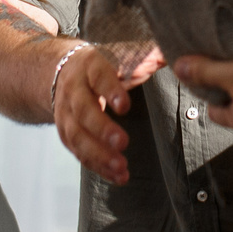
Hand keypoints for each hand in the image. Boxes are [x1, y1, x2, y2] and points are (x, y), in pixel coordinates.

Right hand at [53, 40, 162, 184]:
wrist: (59, 70)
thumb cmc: (101, 65)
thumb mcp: (119, 55)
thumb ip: (146, 58)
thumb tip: (173, 57)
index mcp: (89, 66)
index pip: (99, 77)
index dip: (110, 91)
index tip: (125, 106)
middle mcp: (73, 90)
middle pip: (84, 111)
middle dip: (102, 129)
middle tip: (123, 143)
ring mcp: (66, 114)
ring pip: (78, 136)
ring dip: (99, 155)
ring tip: (121, 168)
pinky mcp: (65, 134)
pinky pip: (79, 153)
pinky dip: (97, 166)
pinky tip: (116, 176)